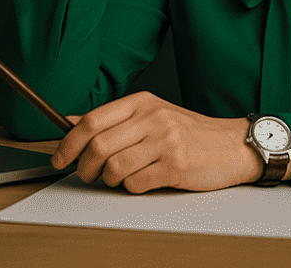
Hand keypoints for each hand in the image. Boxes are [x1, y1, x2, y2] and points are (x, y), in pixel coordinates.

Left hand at [49, 91, 265, 193]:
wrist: (231, 145)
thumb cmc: (189, 133)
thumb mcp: (150, 115)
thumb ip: (112, 119)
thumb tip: (70, 123)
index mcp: (142, 102)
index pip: (93, 120)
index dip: (69, 142)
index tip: (59, 157)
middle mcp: (152, 117)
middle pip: (99, 145)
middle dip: (84, 166)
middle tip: (85, 175)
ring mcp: (165, 141)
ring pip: (115, 167)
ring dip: (108, 180)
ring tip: (116, 179)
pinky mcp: (176, 165)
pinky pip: (137, 183)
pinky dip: (131, 188)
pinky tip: (141, 182)